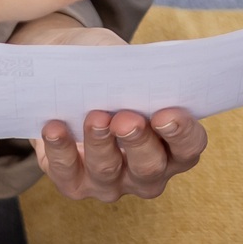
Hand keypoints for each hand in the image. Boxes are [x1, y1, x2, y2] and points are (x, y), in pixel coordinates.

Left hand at [14, 17, 209, 200]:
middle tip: (127, 119)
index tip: (166, 113)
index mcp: (171, 143)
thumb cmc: (105, 70)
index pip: (187, 148)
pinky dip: (61, 149)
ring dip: (100, 144)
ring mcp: (110, 181)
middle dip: (139, 143)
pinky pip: (67, 173)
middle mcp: (145, 170)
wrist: (63, 76)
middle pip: (150, 168)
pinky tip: (55, 127)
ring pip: (108, 171)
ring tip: (94, 116)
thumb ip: (133, 69)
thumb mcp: (122, 61)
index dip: (182, 134)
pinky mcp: (74, 183)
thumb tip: (131, 73)